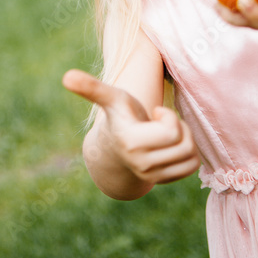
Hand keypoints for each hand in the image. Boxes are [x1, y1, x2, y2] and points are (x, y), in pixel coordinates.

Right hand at [62, 69, 200, 184]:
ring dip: (185, 138)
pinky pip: (191, 166)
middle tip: (162, 121)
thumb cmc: (118, 116)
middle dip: (179, 125)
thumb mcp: (109, 98)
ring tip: (167, 133)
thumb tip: (66, 76)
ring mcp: (153, 176)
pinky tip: (171, 146)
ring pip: (190, 154)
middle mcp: (142, 164)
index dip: (168, 116)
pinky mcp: (164, 180)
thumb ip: (91, 88)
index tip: (156, 111)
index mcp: (131, 141)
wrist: (115, 148)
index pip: (172, 132)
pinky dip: (188, 153)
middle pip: (185, 142)